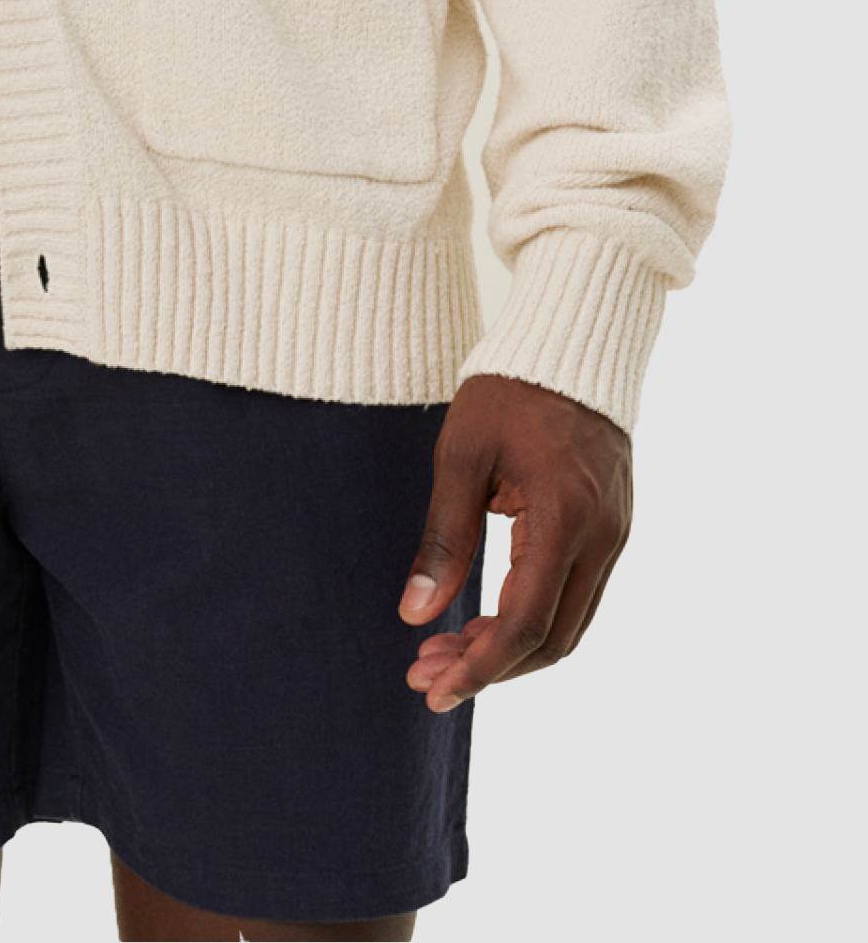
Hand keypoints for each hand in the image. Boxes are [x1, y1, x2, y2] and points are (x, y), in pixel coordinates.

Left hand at [398, 372, 631, 711]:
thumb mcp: (462, 456)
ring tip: (445, 652)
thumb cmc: (509, 390)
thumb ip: (444, 538)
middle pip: (554, 639)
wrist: (573, 342)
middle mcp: (603, 536)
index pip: (526, 623)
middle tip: (425, 673)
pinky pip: (579, 595)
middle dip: (489, 666)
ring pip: (570, 624)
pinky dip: (534, 619)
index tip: (435, 689)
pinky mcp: (614, 528)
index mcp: (565, 517)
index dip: (480, 667)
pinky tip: (485, 618)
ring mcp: (616, 534)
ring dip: (511, 649)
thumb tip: (416, 616)